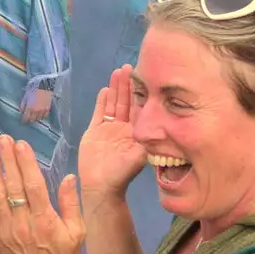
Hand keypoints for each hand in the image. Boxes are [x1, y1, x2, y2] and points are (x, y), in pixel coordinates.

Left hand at [0, 136, 83, 253]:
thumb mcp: (78, 231)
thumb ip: (71, 203)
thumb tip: (68, 176)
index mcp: (45, 220)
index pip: (34, 186)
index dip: (26, 164)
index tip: (21, 145)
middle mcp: (23, 222)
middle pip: (13, 186)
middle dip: (7, 160)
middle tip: (2, 139)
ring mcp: (7, 229)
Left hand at [21, 87, 53, 124]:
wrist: (43, 85)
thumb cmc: (33, 90)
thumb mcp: (25, 97)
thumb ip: (22, 105)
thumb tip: (21, 111)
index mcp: (29, 108)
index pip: (26, 118)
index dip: (23, 120)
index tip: (22, 120)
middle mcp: (36, 111)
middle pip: (32, 120)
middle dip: (29, 120)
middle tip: (27, 119)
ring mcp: (43, 110)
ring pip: (38, 119)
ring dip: (35, 119)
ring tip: (33, 117)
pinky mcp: (48, 109)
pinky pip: (44, 116)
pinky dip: (41, 116)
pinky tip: (40, 114)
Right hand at [78, 67, 147, 198]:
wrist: (101, 186)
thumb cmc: (121, 174)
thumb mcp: (139, 157)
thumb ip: (147, 141)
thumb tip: (159, 128)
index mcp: (136, 132)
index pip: (140, 108)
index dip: (141, 93)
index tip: (143, 77)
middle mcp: (124, 128)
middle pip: (126, 101)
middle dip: (127, 85)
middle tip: (129, 67)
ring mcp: (109, 128)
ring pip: (113, 103)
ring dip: (115, 88)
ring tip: (117, 72)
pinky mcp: (95, 130)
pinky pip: (99, 112)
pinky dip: (102, 101)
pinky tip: (105, 89)